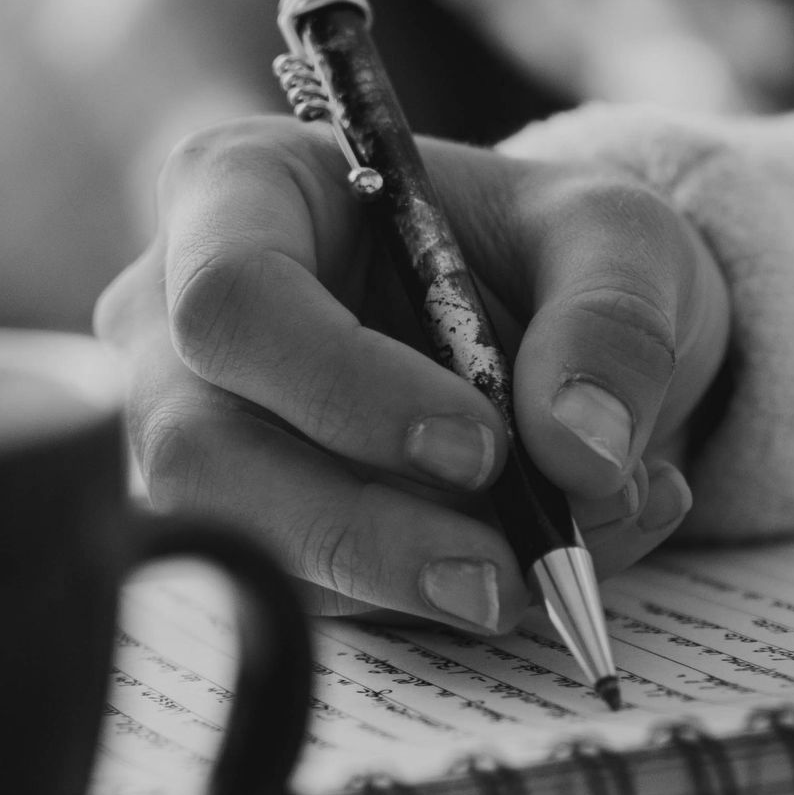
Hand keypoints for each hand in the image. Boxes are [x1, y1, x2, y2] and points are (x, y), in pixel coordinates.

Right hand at [95, 119, 731, 627]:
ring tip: (552, 566)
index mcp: (242, 192)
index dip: (345, 387)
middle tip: (505, 572)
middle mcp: (177, 319)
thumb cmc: (547, 252)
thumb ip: (612, 323)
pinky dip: (432, 602)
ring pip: (248, 547)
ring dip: (407, 583)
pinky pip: (306, 600)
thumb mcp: (615, 239)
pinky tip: (538, 564)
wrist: (555, 334)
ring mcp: (194, 434)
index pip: (232, 298)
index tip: (481, 447)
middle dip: (363, 528)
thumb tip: (582, 455)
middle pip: (204, 451)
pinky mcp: (244, 531)